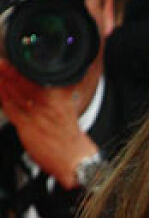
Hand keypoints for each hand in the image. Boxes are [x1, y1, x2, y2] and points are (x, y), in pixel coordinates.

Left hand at [0, 60, 97, 188]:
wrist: (72, 157)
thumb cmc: (68, 133)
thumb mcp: (67, 105)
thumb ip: (58, 89)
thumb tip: (54, 77)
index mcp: (60, 97)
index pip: (38, 78)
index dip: (21, 69)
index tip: (12, 60)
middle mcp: (48, 104)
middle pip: (24, 84)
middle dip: (9, 72)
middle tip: (1, 62)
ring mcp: (36, 115)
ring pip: (15, 95)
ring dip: (3, 83)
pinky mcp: (26, 127)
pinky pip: (11, 110)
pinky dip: (3, 99)